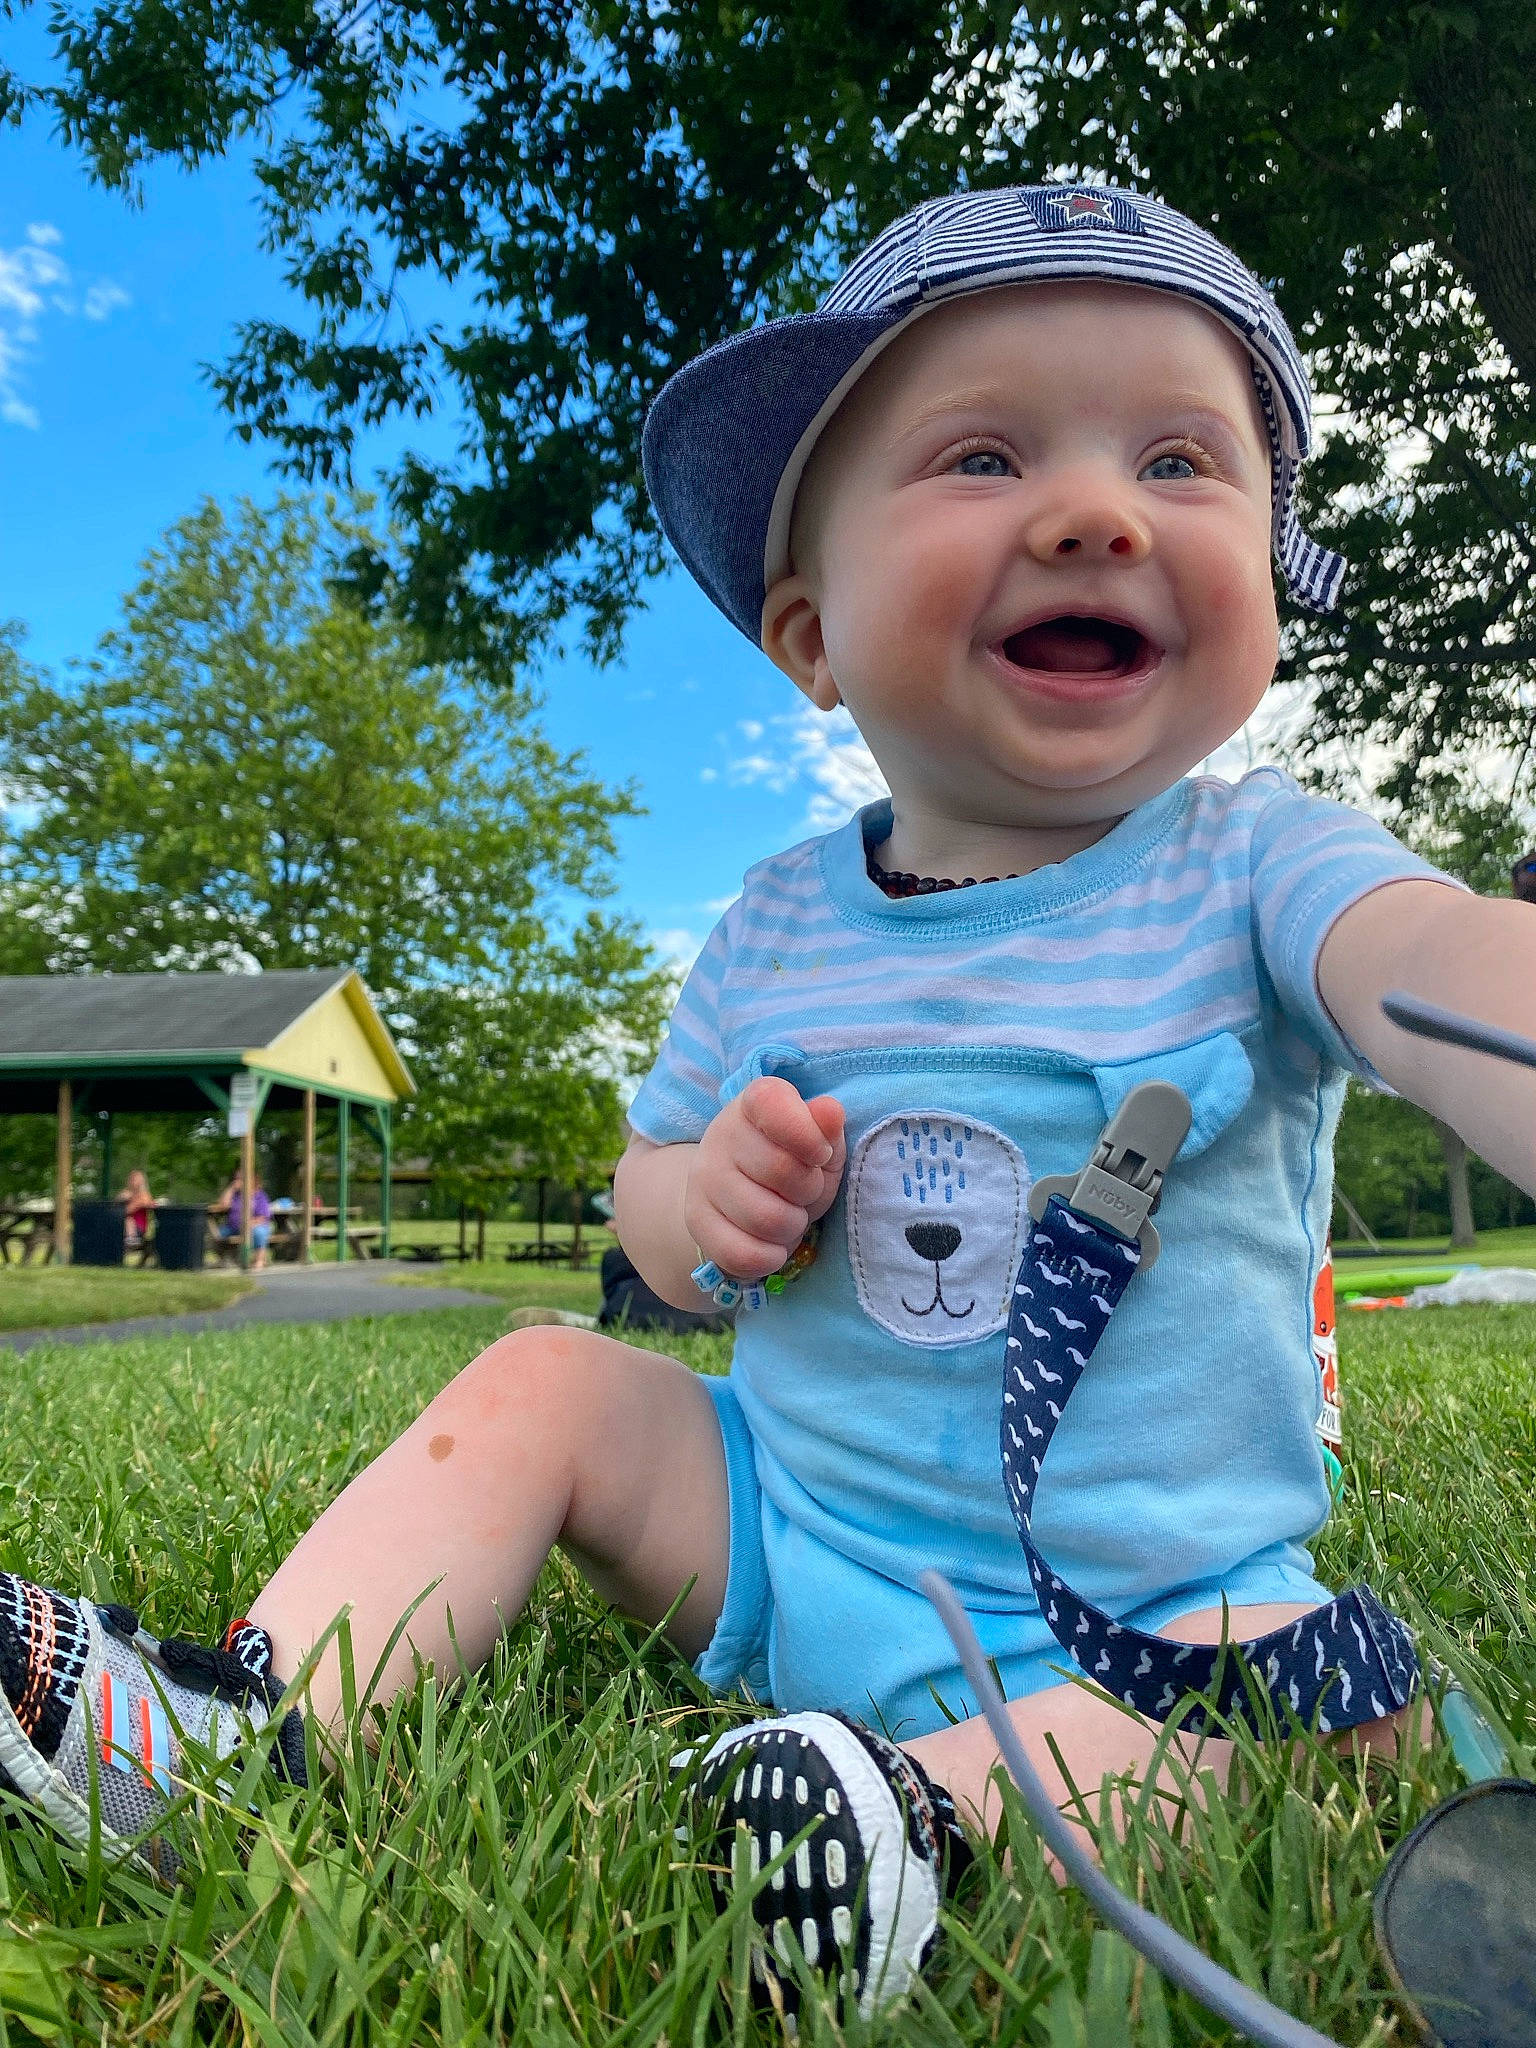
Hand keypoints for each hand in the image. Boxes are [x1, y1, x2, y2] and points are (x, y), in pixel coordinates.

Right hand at [684, 1078, 845, 1280]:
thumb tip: (830, 1112)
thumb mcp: (820, 1143)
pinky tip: (770, 1244)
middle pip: (782, 1171)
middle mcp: (721, 1135)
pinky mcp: (696, 1222)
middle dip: (808, 1191)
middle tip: (802, 1192)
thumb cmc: (791, 1163)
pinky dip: (770, 1257)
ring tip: (786, 1217)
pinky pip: (744, 1254)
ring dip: (791, 1227)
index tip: (819, 1154)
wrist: (737, 1197)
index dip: (808, 1136)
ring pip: (767, 1219)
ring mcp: (703, 1179)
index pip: (773, 1105)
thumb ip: (827, 1126)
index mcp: (753, 1104)